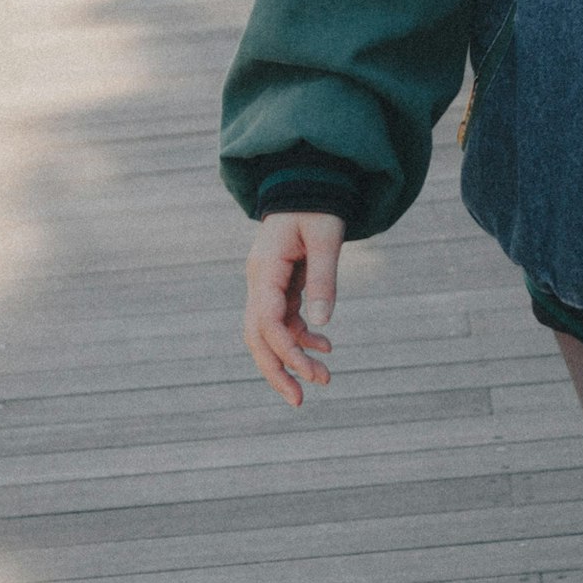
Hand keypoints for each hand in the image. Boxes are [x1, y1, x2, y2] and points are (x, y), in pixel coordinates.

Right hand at [244, 210, 345, 407]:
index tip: (311, 372)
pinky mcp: (278, 286)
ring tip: (324, 379)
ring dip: (291, 358)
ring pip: (268, 333)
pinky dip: (301, 338)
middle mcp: (258, 280)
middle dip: (276, 370)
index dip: (286, 350)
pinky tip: (325, 348)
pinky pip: (284, 321)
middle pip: (256, 336)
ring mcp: (266, 284)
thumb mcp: (326, 237)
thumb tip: (323, 326)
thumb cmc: (318, 205)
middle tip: (299, 401)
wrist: (309, 181)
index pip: (265, 320)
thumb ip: (324, 279)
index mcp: (264, 268)